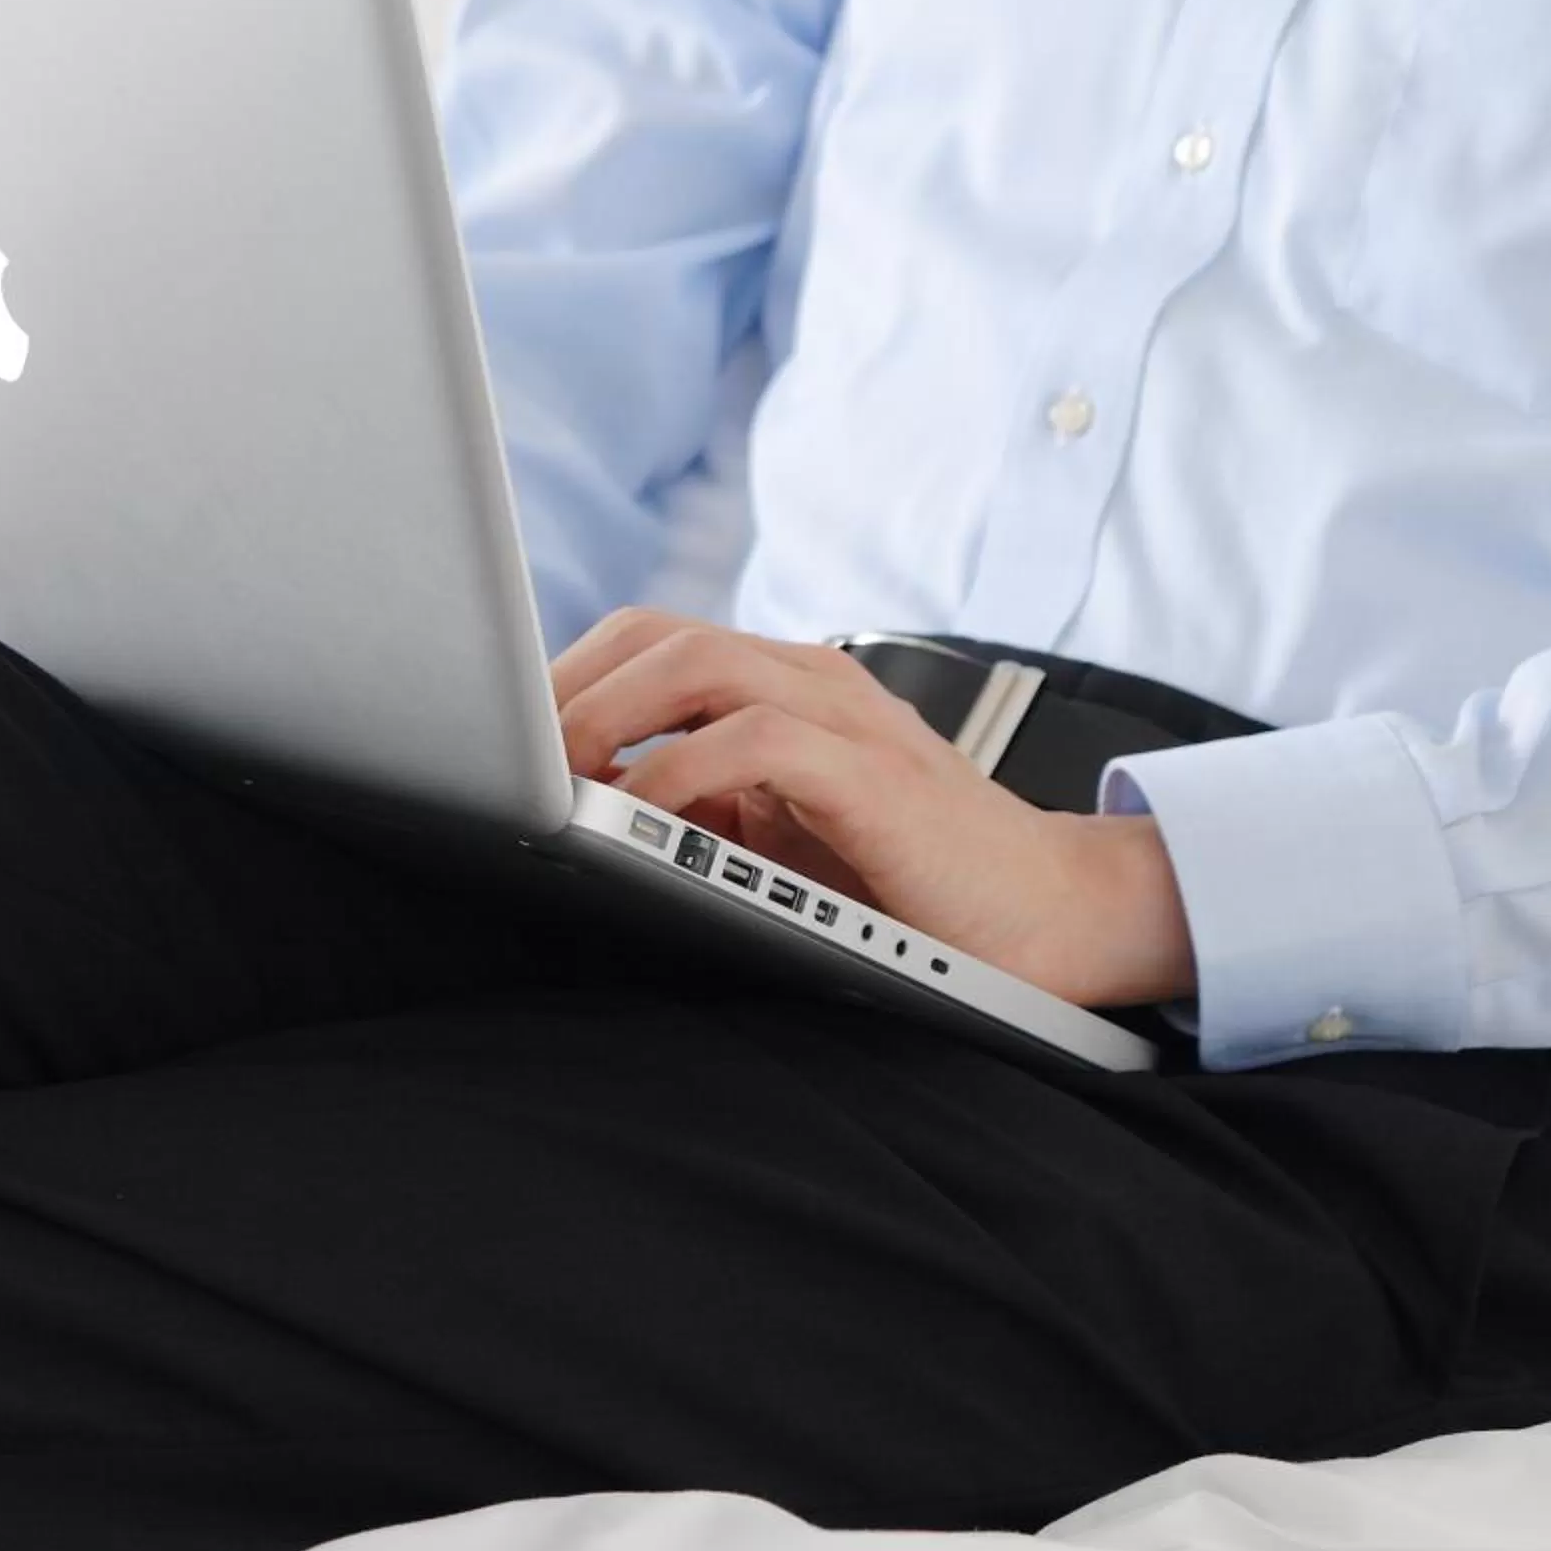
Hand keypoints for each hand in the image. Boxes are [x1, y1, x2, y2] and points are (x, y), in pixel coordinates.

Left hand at [552, 610, 1196, 1008]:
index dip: (568, 674)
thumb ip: (693, 807)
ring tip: (551, 774)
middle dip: (566, 684)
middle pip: (657, 632)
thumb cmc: (905, 884)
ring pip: (696, 663)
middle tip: (503, 752)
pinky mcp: (873, 771)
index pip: (651, 640)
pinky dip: (681, 770)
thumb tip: (574, 815)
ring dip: (607, 714)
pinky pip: (756, 738)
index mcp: (781, 684)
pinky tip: (638, 814)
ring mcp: (845, 716)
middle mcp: (810, 679)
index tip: (500, 734)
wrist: (1050, 918)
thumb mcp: (774, 835)